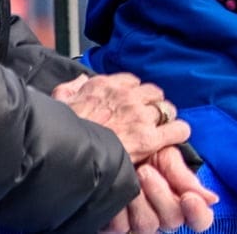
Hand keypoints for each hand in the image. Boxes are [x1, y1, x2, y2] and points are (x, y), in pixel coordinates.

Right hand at [53, 73, 190, 162]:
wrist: (59, 156)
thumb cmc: (58, 131)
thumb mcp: (57, 102)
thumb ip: (70, 88)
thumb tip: (80, 80)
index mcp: (104, 85)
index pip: (132, 82)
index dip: (134, 94)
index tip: (130, 104)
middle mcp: (125, 96)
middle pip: (153, 93)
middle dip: (151, 105)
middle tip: (145, 119)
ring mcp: (139, 116)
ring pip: (167, 109)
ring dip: (163, 118)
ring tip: (157, 129)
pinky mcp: (149, 138)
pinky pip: (178, 129)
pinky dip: (178, 133)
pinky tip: (173, 137)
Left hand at [100, 147, 217, 233]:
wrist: (108, 142)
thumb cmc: (139, 149)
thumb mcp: (165, 156)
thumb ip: (184, 177)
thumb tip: (212, 199)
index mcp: (181, 201)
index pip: (200, 219)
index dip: (198, 212)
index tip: (189, 197)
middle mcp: (162, 215)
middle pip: (173, 220)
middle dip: (160, 193)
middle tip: (145, 171)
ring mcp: (138, 223)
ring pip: (147, 225)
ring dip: (137, 197)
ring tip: (130, 174)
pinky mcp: (115, 225)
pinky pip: (119, 226)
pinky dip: (116, 205)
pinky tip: (113, 189)